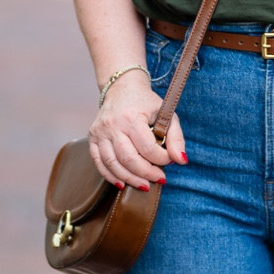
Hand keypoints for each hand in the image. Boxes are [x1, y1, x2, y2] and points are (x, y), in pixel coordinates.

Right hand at [88, 74, 186, 190]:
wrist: (121, 88)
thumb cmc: (146, 102)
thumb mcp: (166, 113)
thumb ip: (176, 138)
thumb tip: (181, 161)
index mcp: (131, 117)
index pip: (148, 148)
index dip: (161, 160)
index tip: (169, 161)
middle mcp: (112, 125)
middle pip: (128, 159)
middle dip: (146, 173)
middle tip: (160, 179)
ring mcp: (100, 132)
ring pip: (112, 164)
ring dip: (130, 179)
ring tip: (145, 185)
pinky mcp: (92, 138)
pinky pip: (99, 163)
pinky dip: (111, 176)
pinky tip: (123, 183)